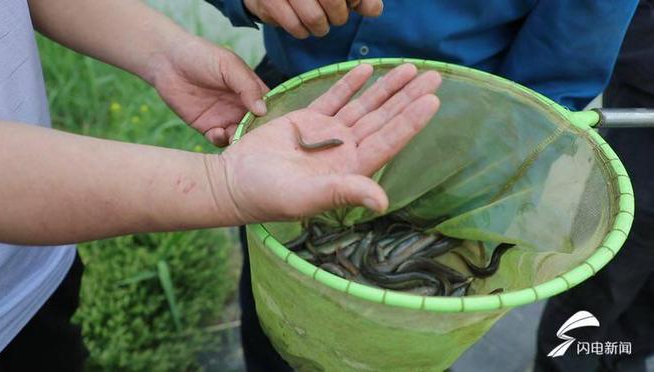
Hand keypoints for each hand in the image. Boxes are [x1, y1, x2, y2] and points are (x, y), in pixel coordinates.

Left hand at [147, 36, 268, 146]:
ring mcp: (224, 118)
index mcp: (250, 90)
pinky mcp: (207, 127)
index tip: (275, 127)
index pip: (270, 107)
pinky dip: (221, 140)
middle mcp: (240, 106)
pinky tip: (217, 132)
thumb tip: (263, 110)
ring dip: (240, 140)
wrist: (166, 60)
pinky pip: (219, 140)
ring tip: (234, 135)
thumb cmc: (201, 56)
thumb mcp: (229, 66)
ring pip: (239, 136)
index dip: (274, 118)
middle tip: (255, 139)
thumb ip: (247, 86)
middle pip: (256, 127)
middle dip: (257, 134)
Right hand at [216, 63, 440, 221]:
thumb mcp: (306, 197)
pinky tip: (366, 70)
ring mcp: (328, 135)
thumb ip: (344, 194)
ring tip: (409, 68)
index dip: (410, 122)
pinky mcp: (308, 121)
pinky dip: (350, 84)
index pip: (387, 142)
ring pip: (364, 106)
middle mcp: (345, 151)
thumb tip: (382, 202)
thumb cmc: (268, 196)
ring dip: (386, 88)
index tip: (431, 102)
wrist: (234, 182)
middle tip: (434, 76)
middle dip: (408, 98)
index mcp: (350, 170)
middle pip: (383, 120)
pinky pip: (335, 99)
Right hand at [244, 0, 382, 37]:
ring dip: (321, 28)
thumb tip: (374, 11)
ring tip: (319, 23)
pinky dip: (302, 31)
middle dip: (339, 16)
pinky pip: (294, 27)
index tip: (351, 2)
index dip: (355, 0)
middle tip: (336, 16)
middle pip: (333, 2)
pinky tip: (302, 24)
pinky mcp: (267, 2)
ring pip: (314, 18)